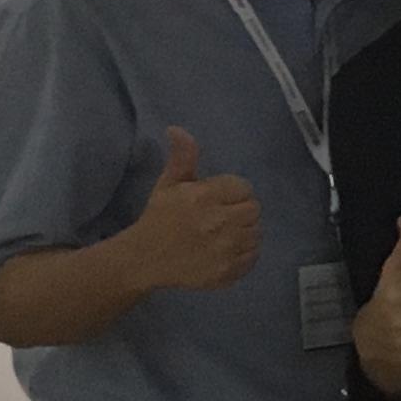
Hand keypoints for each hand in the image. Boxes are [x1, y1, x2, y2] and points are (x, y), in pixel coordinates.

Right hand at [121, 127, 258, 293]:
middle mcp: (217, 222)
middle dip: (240, 211)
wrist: (144, 259)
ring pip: (256, 233)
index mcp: (203, 197)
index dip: (233, 192)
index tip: (220, 199)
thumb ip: (182, 158)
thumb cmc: (159, 218)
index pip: (243, 187)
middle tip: (222, 217)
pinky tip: (225, 250)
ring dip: (244, 232)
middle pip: (253, 209)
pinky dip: (244, 254)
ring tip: (223, 234)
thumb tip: (177, 129)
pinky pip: (253, 257)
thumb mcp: (168, 184)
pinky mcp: (227, 271)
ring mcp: (224, 249)